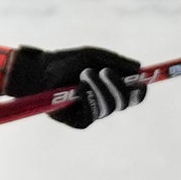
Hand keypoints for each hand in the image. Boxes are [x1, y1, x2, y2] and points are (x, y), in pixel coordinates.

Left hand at [0, 45, 147, 128]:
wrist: (38, 72)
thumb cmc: (64, 63)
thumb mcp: (91, 57)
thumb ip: (114, 61)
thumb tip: (138, 67)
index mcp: (109, 89)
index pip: (132, 94)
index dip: (140, 89)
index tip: (142, 80)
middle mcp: (103, 103)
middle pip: (125, 103)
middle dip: (120, 87)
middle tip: (108, 72)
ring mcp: (92, 114)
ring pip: (110, 107)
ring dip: (100, 88)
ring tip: (86, 72)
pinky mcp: (80, 122)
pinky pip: (94, 113)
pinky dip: (89, 97)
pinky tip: (79, 86)